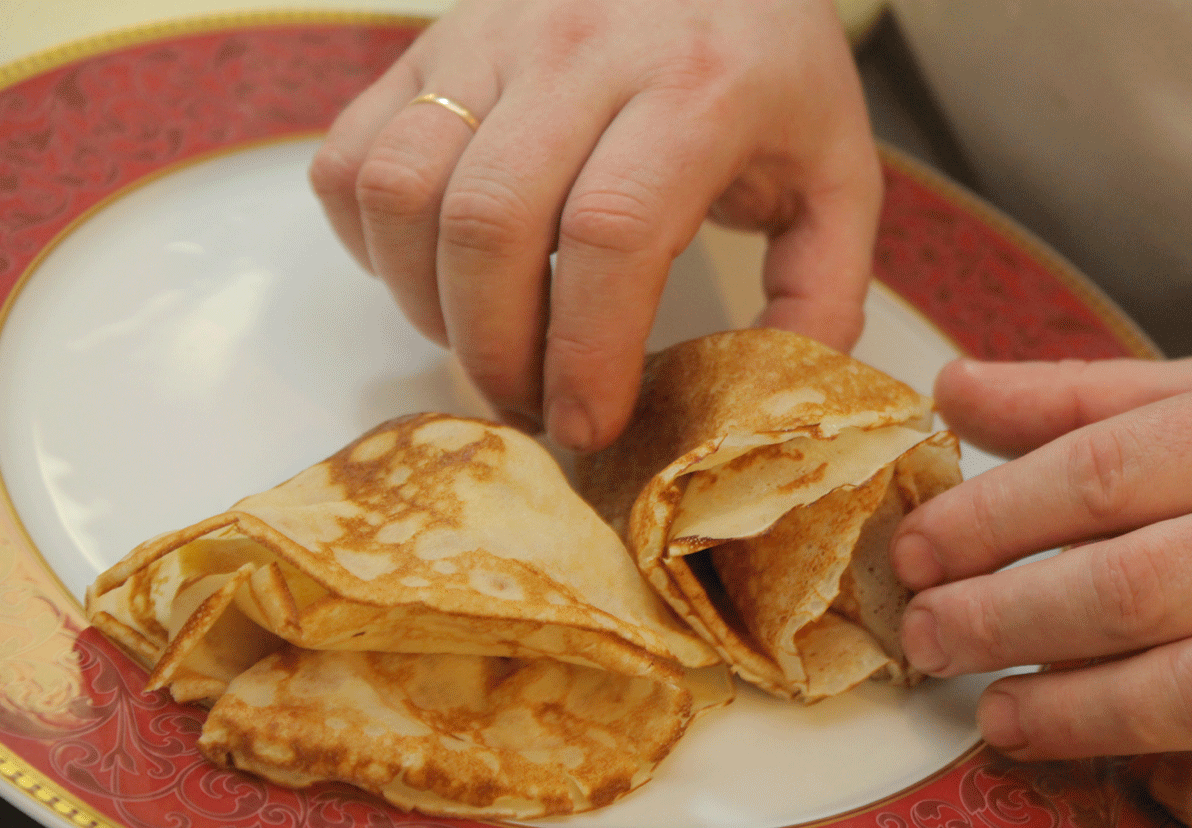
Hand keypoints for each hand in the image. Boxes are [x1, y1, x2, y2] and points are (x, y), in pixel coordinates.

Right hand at [310, 0, 880, 450]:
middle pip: (491, 224)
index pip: (613, 232)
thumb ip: (823, 288)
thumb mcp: (837, 172)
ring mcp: (490, 37)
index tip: (588, 424)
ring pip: (404, 191)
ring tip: (484, 346)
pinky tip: (437, 276)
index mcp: (698, 86)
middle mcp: (581, 48)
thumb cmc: (769, 70)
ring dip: (428, 303)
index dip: (587, 351)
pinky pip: (354, 157)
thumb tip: (768, 398)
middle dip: (499, 351)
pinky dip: (373, 241)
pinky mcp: (428, 43)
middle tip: (533, 406)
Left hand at [893, 351, 1191, 827]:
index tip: (918, 550)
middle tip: (932, 639)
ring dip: (1082, 716)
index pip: (1104, 472)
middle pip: (1136, 587)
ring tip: (1001, 718)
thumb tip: (956, 391)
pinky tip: (1155, 780)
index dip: (989, 519)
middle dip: (1005, 622)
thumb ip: (1092, 396)